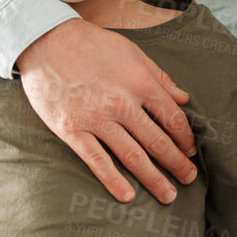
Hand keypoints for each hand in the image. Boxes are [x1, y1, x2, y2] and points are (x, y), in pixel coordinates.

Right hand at [15, 18, 196, 203]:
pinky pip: (97, 161)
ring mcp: (96, 118)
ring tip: (168, 194)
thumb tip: (183, 98)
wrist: (45, 41)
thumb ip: (159, 77)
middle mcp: (122, 103)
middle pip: (157, 141)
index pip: (173, 118)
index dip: (186, 138)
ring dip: (153, 178)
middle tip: (189, 179)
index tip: (191, 151)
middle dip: (177, 163)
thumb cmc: (91, 44)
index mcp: (140, 82)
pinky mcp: (72, 130)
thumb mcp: (131, 52)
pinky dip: (114, 181)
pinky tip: (127, 195)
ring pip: (132, 156)